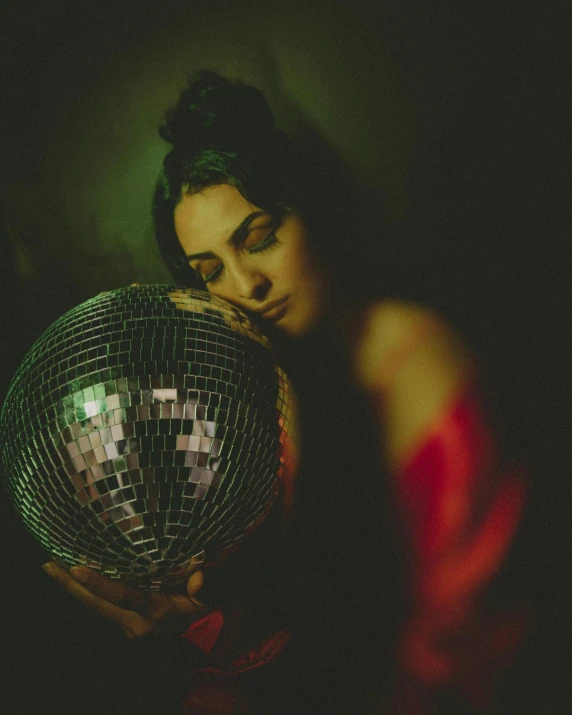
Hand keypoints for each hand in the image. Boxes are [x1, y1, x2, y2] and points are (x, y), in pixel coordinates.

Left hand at [42, 560, 208, 639]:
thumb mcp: (212, 597)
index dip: (99, 583)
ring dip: (74, 589)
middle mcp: (136, 622)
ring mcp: (129, 627)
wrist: (204, 637)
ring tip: (53, 566)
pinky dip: (88, 592)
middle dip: (69, 585)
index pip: (122, 596)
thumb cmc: (207, 609)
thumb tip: (198, 578)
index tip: (76, 569)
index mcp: (156, 612)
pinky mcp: (126, 625)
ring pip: (96, 607)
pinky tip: (75, 578)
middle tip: (47, 564)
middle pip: (96, 604)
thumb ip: (206, 586)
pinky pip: (103, 607)